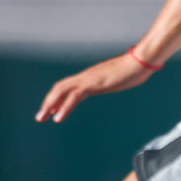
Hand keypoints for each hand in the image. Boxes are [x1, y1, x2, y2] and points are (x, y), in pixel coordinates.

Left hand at [36, 53, 157, 123]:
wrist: (140, 62)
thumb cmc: (133, 70)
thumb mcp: (116, 79)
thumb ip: (110, 81)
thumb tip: (111, 81)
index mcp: (90, 77)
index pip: (67, 87)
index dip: (56, 98)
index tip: (50, 110)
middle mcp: (85, 76)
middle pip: (59, 88)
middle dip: (48, 102)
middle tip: (39, 117)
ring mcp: (88, 79)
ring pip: (62, 91)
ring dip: (50, 105)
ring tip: (42, 118)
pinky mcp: (93, 83)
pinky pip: (74, 96)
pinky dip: (64, 107)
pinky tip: (58, 118)